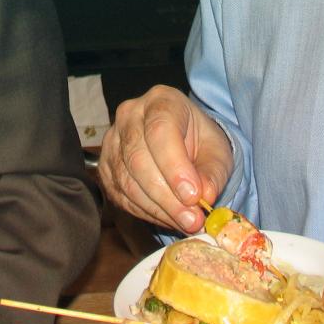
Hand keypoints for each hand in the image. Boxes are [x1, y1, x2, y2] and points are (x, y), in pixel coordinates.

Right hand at [97, 85, 233, 231]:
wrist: (181, 142)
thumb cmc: (199, 142)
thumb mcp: (217, 152)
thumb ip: (213, 172)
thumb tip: (205, 195)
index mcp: (161, 101)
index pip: (160, 131)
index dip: (175, 167)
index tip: (194, 196)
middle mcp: (129, 116)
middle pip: (139, 159)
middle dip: (168, 196)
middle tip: (192, 219)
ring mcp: (112, 142)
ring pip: (127, 181)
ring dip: (158, 208)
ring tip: (185, 222)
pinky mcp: (105, 167)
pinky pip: (120, 195)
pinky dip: (146, 213)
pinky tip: (168, 218)